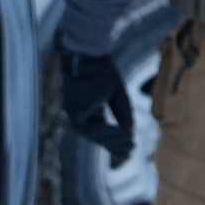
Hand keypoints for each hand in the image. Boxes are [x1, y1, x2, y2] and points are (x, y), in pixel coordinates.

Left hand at [59, 50, 135, 166]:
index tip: (129, 148)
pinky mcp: (75, 110)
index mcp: (86, 109)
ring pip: (94, 134)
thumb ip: (121, 114)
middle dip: (114, 144)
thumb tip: (128, 133)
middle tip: (130, 150)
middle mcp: (77, 113)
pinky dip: (108, 133)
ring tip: (129, 143)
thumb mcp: (116, 94)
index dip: (115, 140)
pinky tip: (122, 134)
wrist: (89, 54)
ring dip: (112, 140)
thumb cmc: (102, 70)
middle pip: (97, 135)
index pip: (100, 130)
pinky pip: (91, 128)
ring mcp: (74, 113)